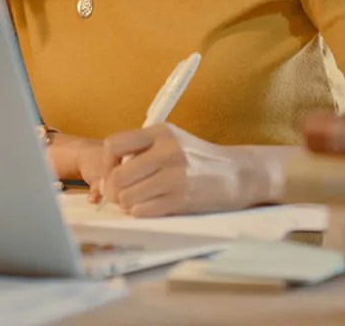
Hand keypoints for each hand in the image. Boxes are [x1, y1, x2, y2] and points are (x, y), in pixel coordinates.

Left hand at [98, 124, 283, 217]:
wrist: (238, 173)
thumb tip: (106, 175)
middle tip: (117, 195)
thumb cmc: (199, 158)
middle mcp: (166, 151)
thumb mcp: (172, 140)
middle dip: (112, 190)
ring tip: (135, 200)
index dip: (105, 163)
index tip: (111, 172)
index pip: (113, 145)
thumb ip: (142, 150)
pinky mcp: (181, 199)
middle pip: (117, 176)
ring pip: (128, 196)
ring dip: (126, 203)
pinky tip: (147, 207)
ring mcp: (174, 176)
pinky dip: (139, 212)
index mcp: (160, 132)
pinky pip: (143, 210)